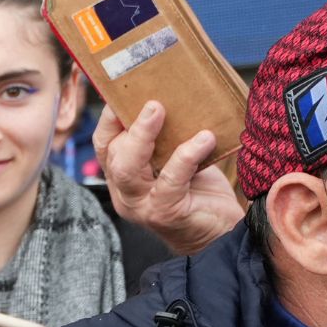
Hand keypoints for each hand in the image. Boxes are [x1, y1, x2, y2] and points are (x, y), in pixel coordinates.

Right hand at [96, 101, 242, 257]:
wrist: (222, 234)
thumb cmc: (200, 194)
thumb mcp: (177, 162)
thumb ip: (168, 140)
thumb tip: (176, 97)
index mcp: (123, 176)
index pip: (105, 144)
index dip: (110, 118)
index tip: (124, 92)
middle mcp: (125, 192)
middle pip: (113, 156)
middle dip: (127, 126)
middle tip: (152, 103)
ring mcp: (142, 206)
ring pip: (128, 170)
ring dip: (143, 137)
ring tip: (160, 111)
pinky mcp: (166, 214)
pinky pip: (170, 180)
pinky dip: (186, 156)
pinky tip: (205, 139)